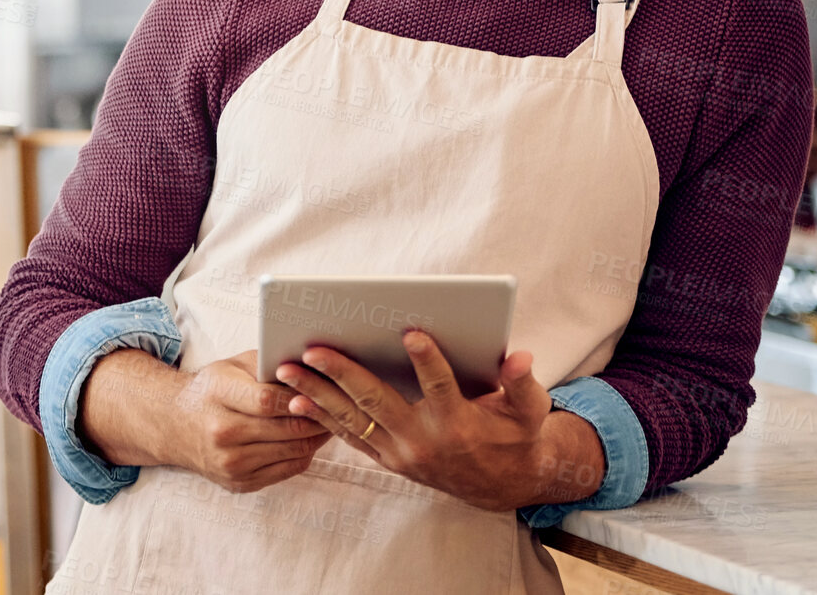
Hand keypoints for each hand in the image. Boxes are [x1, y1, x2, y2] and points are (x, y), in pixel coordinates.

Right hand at [165, 350, 333, 493]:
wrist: (176, 425)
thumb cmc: (212, 389)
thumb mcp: (232, 366)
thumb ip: (267, 364)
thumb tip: (309, 366)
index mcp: (218, 396)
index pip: (268, 401)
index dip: (299, 397)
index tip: (322, 389)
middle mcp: (221, 434)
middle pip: (284, 429)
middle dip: (317, 417)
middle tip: (340, 405)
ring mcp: (229, 464)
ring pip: (292, 451)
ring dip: (317, 436)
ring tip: (332, 419)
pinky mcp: (239, 483)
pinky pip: (287, 469)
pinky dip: (305, 453)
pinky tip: (312, 437)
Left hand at [273, 331, 552, 511]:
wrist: (500, 485)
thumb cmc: (515, 436)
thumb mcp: (529, 411)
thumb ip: (523, 383)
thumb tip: (520, 355)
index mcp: (459, 423)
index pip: (441, 387)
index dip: (428, 361)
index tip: (412, 331)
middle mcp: (424, 440)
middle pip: (377, 402)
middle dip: (342, 374)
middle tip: (313, 349)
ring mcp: (402, 453)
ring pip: (353, 420)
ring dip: (317, 395)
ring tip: (287, 371)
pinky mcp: (389, 460)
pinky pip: (350, 438)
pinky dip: (323, 419)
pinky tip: (297, 401)